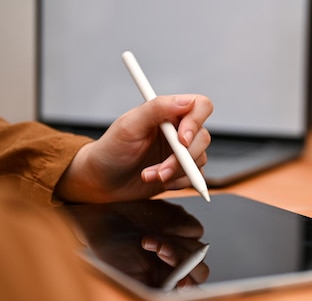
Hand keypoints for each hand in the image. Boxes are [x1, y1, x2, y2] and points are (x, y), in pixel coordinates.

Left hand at [54, 94, 212, 202]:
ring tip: (149, 175)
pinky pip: (196, 177)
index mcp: (168, 113)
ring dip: (176, 171)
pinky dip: (179, 182)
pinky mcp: (183, 171)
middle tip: (161, 170)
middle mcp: (178, 130)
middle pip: (203, 137)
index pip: (200, 106)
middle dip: (182, 158)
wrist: (101, 181)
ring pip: (200, 159)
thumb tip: (186, 101)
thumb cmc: (110, 150)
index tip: (181, 140)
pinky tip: (158, 182)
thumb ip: (157, 109)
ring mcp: (182, 152)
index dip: (196, 122)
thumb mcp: (129, 126)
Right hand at [66, 199, 209, 288]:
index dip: (189, 287)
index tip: (181, 282)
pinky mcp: (183, 224)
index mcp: (166, 283)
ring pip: (198, 250)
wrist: (103, 218)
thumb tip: (172, 295)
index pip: (189, 291)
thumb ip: (151, 288)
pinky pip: (195, 230)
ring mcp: (182, 244)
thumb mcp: (125, 276)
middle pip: (200, 271)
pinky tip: (160, 229)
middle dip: (182, 261)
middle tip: (160, 251)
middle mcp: (177, 266)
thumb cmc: (110, 251)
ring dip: (175, 244)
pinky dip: (181, 230)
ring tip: (147, 240)